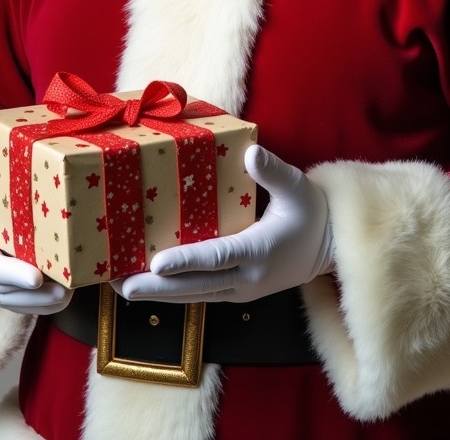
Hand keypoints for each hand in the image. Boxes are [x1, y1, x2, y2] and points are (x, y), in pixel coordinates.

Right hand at [0, 177, 71, 314]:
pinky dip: (43, 305)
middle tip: (63, 290)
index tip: (36, 278)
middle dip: (35, 295)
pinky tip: (63, 298)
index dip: (13, 274)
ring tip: (68, 295)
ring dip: (43, 303)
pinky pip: (23, 304)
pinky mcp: (6, 292)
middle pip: (6, 292)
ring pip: (16, 303)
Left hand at [112, 145, 333, 303]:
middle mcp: (247, 279)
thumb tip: (251, 152)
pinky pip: (201, 294)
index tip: (155, 263)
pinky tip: (149, 285)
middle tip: (120, 286)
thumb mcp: (297, 187)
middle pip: (196, 287)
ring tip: (121, 287)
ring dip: (159, 294)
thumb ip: (273, 172)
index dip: (185, 261)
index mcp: (259, 252)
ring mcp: (241, 290)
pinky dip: (174, 292)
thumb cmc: (311, 212)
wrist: (329, 247)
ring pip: (194, 296)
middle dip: (157, 288)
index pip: (216, 258)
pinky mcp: (237, 292)